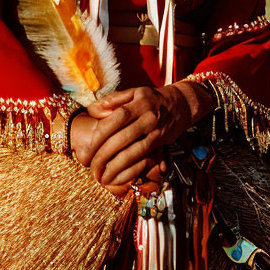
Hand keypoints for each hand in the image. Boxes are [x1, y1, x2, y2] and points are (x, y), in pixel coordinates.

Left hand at [75, 82, 213, 188]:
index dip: (101, 133)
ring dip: (115, 167)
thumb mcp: (134, 92)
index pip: (117, 117)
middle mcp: (148, 116)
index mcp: (138, 101)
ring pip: (133, 152)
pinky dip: (129, 169)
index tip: (89, 147)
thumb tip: (92, 109)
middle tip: (90, 166)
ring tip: (101, 176)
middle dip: (103, 154)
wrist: (181, 104)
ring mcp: (155, 130)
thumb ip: (113, 100)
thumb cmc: (151, 98)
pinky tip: (118, 176)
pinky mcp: (160, 143)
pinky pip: (143, 159)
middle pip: (122, 137)